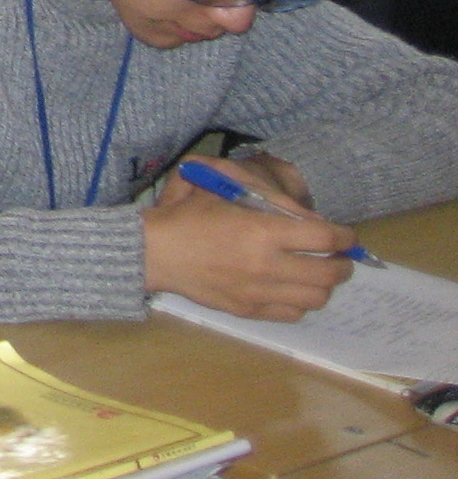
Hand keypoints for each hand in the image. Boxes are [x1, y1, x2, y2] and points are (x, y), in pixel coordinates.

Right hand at [144, 162, 358, 319]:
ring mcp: (259, 292)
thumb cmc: (187, 213)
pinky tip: (291, 288)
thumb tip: (308, 217)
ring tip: (317, 274)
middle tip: (339, 257)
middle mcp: (267, 265)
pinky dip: (301, 301)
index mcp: (261, 231)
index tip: (346, 235)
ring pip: (317, 298)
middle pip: (329, 274)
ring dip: (324, 285)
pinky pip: (294, 313)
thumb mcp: (220, 186)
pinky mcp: (249, 310)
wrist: (155, 251)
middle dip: (343, 264)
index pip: (324, 237)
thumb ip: (266, 194)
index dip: (345, 236)